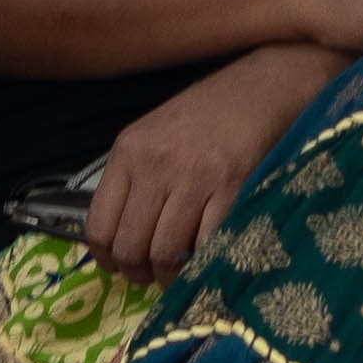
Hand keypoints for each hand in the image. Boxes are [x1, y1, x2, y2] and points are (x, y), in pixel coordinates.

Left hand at [86, 44, 331, 280]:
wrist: (264, 84)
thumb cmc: (211, 112)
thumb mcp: (157, 135)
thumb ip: (137, 178)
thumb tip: (125, 237)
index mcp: (129, 151)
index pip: (98, 226)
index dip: (106, 260)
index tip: (120, 268)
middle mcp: (154, 164)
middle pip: (130, 246)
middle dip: (140, 274)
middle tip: (154, 278)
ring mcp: (193, 176)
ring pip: (165, 252)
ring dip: (172, 277)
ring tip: (182, 273)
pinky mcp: (232, 186)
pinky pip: (207, 243)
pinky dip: (206, 261)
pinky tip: (209, 258)